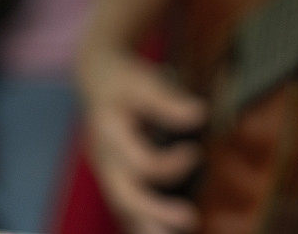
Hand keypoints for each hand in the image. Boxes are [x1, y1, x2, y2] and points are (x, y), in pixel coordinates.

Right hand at [82, 56, 206, 233]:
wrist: (97, 79)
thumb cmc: (126, 82)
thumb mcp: (142, 81)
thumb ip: (167, 100)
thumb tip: (199, 114)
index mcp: (108, 133)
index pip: (138, 161)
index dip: (169, 163)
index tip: (195, 151)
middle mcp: (104, 158)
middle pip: (124, 195)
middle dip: (155, 212)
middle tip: (190, 217)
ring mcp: (108, 171)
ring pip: (123, 208)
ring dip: (149, 226)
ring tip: (185, 228)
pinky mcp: (115, 177)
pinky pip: (128, 207)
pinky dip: (146, 222)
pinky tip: (167, 230)